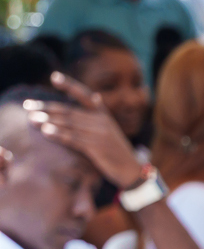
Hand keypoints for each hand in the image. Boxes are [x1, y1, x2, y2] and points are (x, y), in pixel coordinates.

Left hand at [26, 74, 144, 188]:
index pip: (84, 95)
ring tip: (31, 119)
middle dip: (46, 108)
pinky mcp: (97, 148)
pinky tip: (45, 132)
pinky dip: (58, 134)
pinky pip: (74, 139)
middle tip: (27, 106)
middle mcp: (101, 121)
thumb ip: (100, 115)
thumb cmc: (116, 151)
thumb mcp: (110, 130)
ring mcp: (100, 134)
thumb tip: (96, 97)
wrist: (131, 171)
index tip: (54, 77)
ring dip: (48, 121)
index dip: (70, 85)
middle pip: (69, 111)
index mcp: (103, 114)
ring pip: (69, 124)